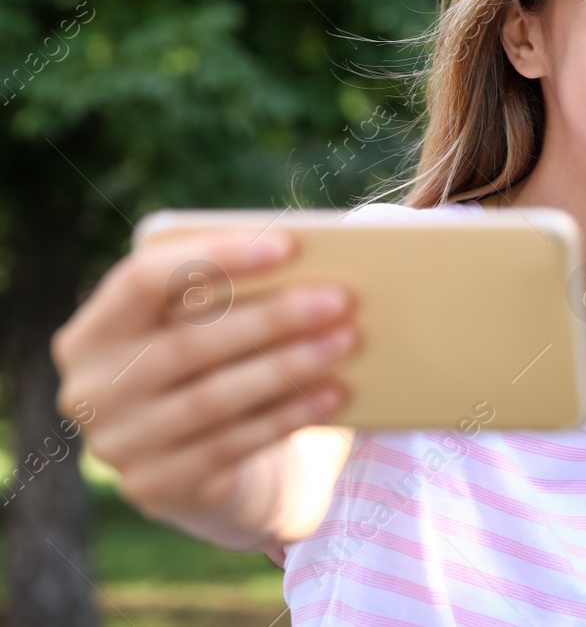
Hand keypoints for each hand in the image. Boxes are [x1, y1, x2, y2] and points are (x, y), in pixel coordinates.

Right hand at [51, 229, 359, 549]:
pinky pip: (232, 446)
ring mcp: (118, 444)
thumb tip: (314, 265)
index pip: (142, 280)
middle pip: (188, 343)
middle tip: (340, 299)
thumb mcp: (205, 327)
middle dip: (272, 318)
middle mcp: (92, 388)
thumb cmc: (212, 368)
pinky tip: (334, 393)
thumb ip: (234, 294)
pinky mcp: (156, 486)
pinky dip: (289, 415)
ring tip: (347, 341)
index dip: (214, 258)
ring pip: (213, 399)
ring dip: (289, 367)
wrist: (202, 466)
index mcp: (94, 330)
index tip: (289, 246)